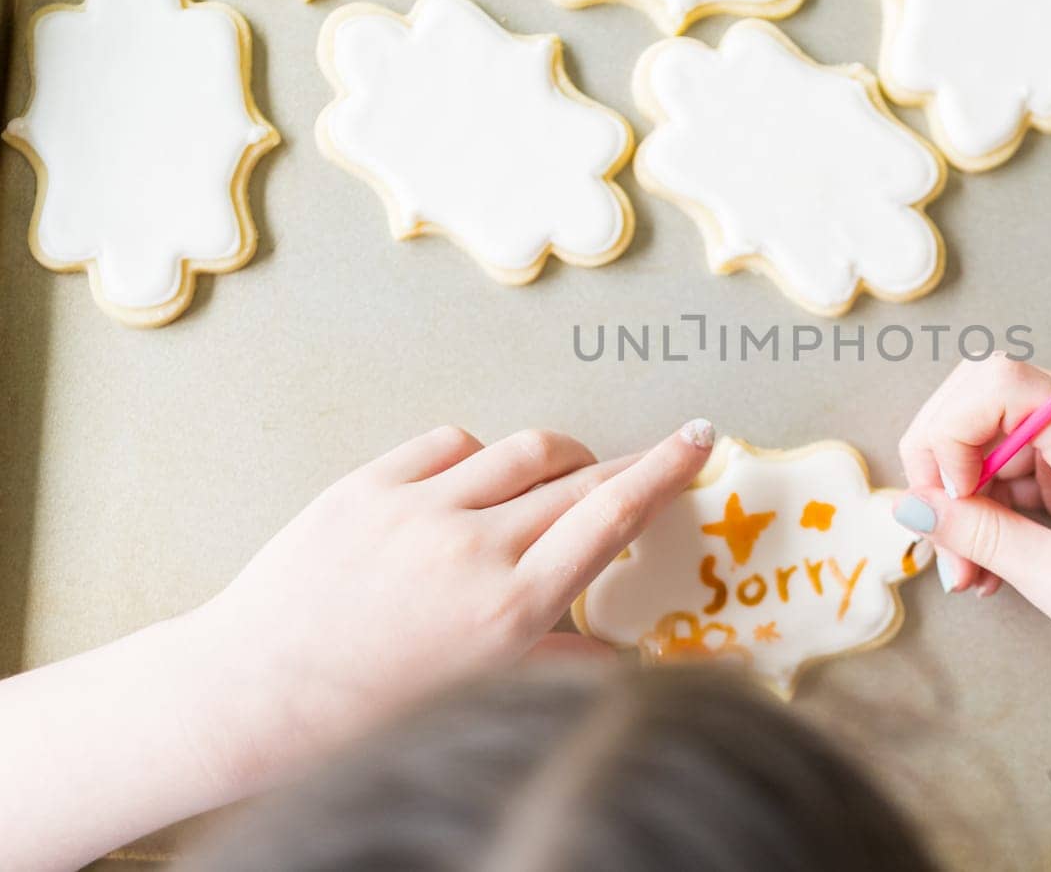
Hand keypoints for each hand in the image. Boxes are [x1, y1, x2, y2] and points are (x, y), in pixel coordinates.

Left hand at [188, 418, 715, 790]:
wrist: (253, 693)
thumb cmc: (367, 711)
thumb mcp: (479, 694)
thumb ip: (556, 660)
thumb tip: (619, 655)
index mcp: (510, 609)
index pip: (612, 514)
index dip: (666, 469)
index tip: (699, 438)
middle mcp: (472, 549)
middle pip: (578, 476)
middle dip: (623, 463)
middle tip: (646, 460)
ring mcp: (417, 509)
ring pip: (522, 449)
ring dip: (556, 456)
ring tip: (558, 476)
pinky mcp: (368, 484)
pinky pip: (451, 442)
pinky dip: (479, 456)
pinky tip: (475, 483)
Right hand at [896, 355, 1050, 684]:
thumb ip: (986, 540)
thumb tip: (910, 505)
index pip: (1001, 381)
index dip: (950, 430)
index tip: (946, 498)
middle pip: (987, 394)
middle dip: (944, 462)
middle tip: (939, 538)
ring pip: (995, 432)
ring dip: (966, 496)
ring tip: (969, 574)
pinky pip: (1019, 459)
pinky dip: (993, 505)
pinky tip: (992, 563)